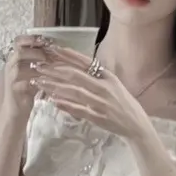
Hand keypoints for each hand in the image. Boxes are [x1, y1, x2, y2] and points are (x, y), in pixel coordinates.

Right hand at [0, 35, 45, 117]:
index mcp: (15, 59)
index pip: (19, 41)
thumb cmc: (26, 92)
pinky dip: (38, 77)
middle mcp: (10, 65)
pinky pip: (26, 78)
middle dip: (36, 51)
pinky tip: (48, 79)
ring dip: (37, 62)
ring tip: (49, 65)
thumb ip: (40, 63)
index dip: (31, 39)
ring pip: (21, 63)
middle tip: (49, 55)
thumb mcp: (33, 74)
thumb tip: (56, 51)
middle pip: (20, 50)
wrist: (15, 111)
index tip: (45, 40)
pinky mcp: (14, 87)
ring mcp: (11, 76)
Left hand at [30, 46, 153, 142]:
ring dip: (55, 86)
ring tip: (40, 82)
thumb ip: (97, 77)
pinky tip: (53, 101)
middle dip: (54, 70)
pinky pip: (78, 110)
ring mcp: (101, 103)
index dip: (67, 55)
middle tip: (39, 66)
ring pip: (74, 91)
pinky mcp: (98, 117)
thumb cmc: (125, 104)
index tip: (53, 50)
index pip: (85, 62)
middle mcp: (104, 87)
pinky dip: (65, 105)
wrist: (136, 126)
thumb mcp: (114, 85)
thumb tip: (78, 68)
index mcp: (108, 77)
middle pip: (75, 75)